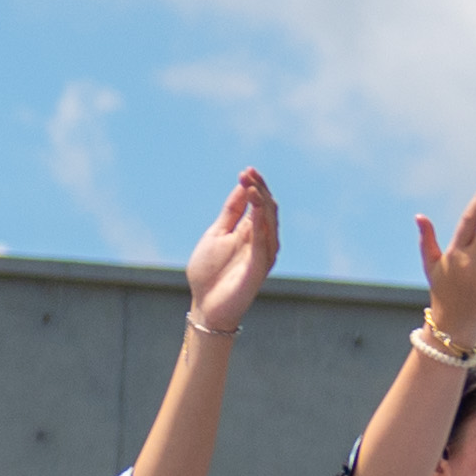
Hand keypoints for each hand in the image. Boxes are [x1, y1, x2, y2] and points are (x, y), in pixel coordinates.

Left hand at [182, 169, 279, 332]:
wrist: (206, 304)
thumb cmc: (209, 273)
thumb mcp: (216, 234)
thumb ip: (230, 213)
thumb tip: (241, 187)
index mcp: (250, 231)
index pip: (258, 203)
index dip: (254, 186)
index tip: (245, 171)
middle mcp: (261, 240)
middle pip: (267, 209)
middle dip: (259, 189)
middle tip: (249, 174)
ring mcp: (263, 253)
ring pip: (270, 223)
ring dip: (263, 204)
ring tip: (253, 187)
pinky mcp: (260, 267)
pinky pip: (264, 242)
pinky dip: (262, 225)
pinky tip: (257, 209)